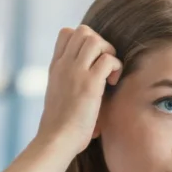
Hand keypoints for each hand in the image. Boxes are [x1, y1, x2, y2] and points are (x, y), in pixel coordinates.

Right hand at [37, 25, 121, 154]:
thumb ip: (70, 84)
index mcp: (56, 68)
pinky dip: (115, 68)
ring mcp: (75, 73)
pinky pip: (108, 59)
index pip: (66, 33)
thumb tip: (93, 89)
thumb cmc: (60, 128)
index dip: (84, 41)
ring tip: (108, 73)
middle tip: (103, 66)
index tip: (91, 61)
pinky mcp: (89, 84)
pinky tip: (111, 84)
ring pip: (95, 39)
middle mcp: (64, 65)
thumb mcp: (59, 97)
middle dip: (100, 43)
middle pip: (83, 31)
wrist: (56, 140)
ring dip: (108, 52)